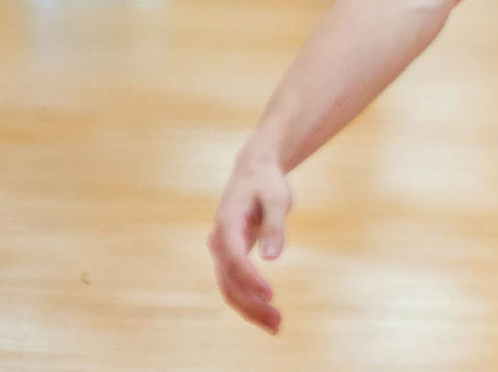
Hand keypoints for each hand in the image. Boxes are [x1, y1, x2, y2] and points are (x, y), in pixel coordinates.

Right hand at [208, 154, 294, 333]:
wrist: (253, 171)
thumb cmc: (267, 183)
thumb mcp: (277, 198)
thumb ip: (275, 226)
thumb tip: (272, 258)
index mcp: (227, 224)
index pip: (234, 257)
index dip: (250, 278)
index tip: (270, 294)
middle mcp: (219, 241)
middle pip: (228, 281)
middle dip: (251, 304)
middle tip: (278, 323)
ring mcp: (222, 251)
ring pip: (230, 288)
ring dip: (250, 308)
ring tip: (277, 326)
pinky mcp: (231, 257)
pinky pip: (236, 284)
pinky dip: (250, 300)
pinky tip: (268, 313)